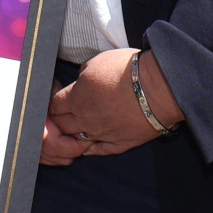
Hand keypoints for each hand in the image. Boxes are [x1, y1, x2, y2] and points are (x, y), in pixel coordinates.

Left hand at [41, 48, 184, 164]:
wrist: (159, 88)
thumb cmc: (129, 70)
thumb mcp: (97, 62)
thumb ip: (83, 75)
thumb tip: (80, 82)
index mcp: (76, 98)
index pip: (53, 106)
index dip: (52, 103)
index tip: (54, 101)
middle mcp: (85, 119)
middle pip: (61, 125)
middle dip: (58, 120)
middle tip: (61, 116)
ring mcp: (102, 134)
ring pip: (77, 140)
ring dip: (73, 135)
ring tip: (75, 129)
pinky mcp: (120, 144)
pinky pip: (98, 151)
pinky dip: (90, 148)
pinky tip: (87, 145)